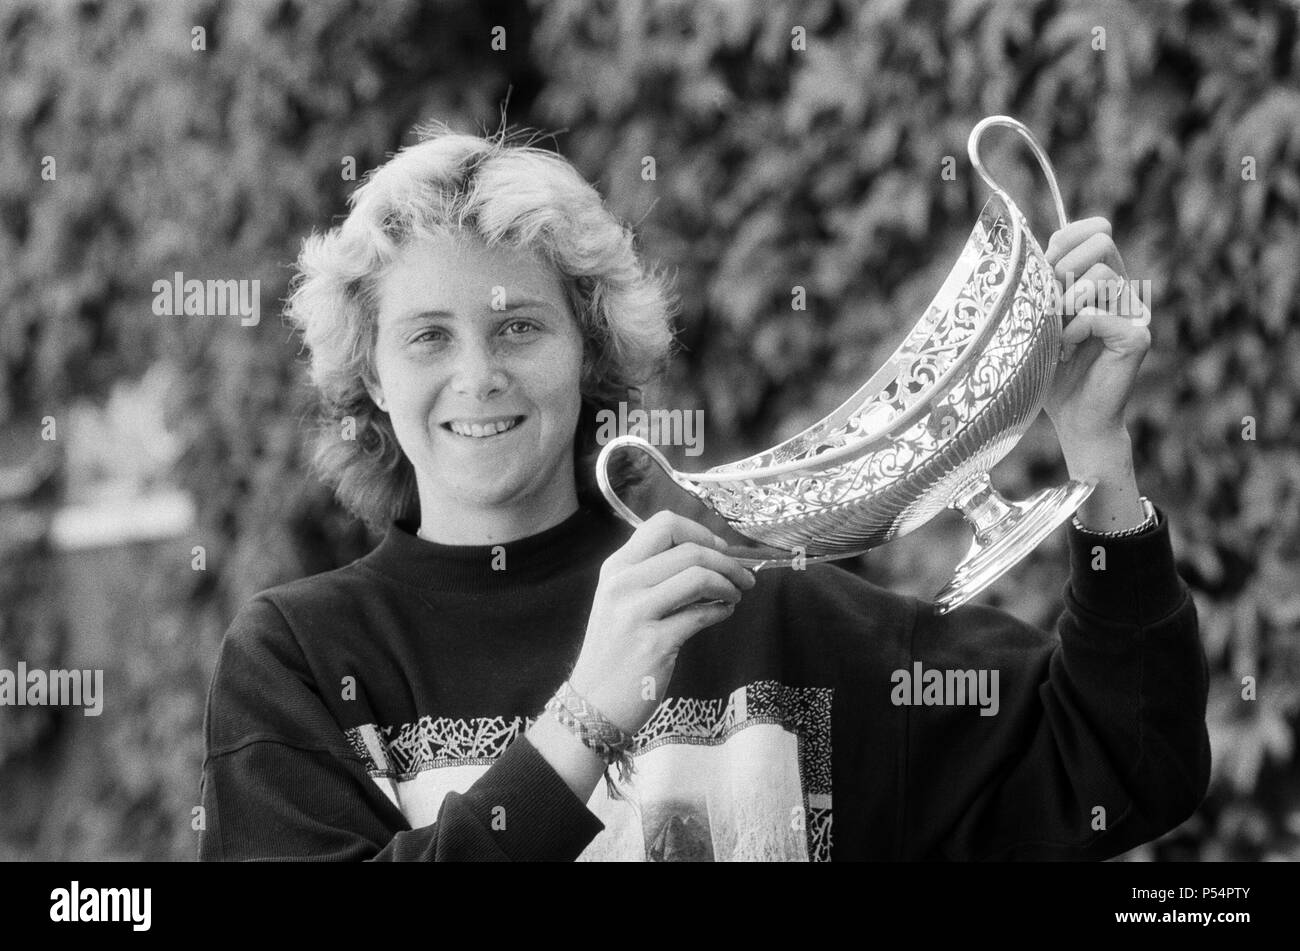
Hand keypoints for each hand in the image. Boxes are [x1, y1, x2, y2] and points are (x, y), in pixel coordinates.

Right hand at [567, 510, 755, 734]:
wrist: (593, 702)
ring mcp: (636, 613)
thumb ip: (653, 576)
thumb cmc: (614, 651)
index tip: (719, 550)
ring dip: (729, 584)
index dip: (700, 532)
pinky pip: (701, 615)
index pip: (663, 525)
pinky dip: (722, 611)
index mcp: (616, 568)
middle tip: (742, 576)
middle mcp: (623, 584)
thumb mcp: (620, 602)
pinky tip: (725, 613)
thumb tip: (707, 557)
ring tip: (736, 595)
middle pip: (689, 550)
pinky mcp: (654, 643)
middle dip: (727, 562)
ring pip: (698, 577)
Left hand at [1043, 217, 1151, 450]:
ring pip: (1103, 274)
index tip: (1045, 265)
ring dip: (1068, 300)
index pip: (1095, 231)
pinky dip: (1075, 328)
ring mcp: (1134, 312)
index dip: (1067, 239)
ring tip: (1055, 330)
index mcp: (1101, 279)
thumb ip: (1041, 283)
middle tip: (1049, 303)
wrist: (1072, 417)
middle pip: (1102, 242)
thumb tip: (1026, 247)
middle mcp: (1123, 290)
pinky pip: (1101, 314)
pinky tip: (1067, 349)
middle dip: (1065, 267)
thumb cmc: (1050, 369)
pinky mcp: (1137, 337)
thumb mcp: (1037, 318)